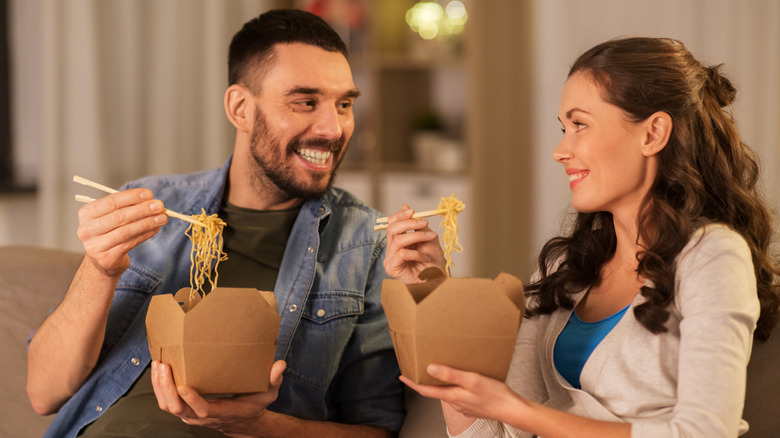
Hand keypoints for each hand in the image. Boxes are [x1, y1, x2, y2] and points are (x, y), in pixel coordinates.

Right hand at [76, 188, 167, 276]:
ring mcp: (95, 246)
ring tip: (163, 217)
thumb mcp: (111, 216)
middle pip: (118, 217)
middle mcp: (87, 229)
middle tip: (159, 205)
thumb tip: (150, 200)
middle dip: (142, 209)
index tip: (149, 194)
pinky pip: (131, 243)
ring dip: (147, 223)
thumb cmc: (109, 231)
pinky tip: (156, 228)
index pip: (110, 202)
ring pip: (126, 231)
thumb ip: (126, 206)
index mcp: (86, 213)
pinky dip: (146, 234)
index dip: (131, 197)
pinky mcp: (107, 258)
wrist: (102, 260)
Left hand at [151, 360, 285, 435]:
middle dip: (166, 388)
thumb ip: (273, 380)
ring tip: (157, 364)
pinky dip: (159, 387)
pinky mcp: (185, 410)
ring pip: (167, 406)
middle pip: (177, 408)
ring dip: (159, 387)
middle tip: (163, 366)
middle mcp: (202, 417)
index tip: (182, 384)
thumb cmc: (255, 403)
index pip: (203, 411)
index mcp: (222, 412)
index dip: (191, 400)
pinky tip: (158, 370)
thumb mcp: (268, 393)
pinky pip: (166, 402)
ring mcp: (191, 415)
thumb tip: (280, 365)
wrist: (243, 421)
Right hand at [383, 204, 446, 282]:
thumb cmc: (433, 264)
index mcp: (397, 243)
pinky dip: (417, 254)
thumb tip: (405, 206)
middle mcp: (391, 251)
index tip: (412, 211)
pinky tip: (426, 259)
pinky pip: (402, 254)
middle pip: (392, 230)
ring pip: (398, 241)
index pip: (391, 224)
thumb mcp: (428, 239)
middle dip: (409, 223)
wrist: (438, 282)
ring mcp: (390, 260)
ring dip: (417, 236)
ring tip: (431, 238)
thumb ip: (418, 225)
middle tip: (425, 223)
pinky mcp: (392, 269)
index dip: (400, 216)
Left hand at [400, 364, 524, 424]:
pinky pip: (458, 394)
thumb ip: (451, 375)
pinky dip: (454, 385)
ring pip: (447, 392)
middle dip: (426, 380)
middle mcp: (455, 402)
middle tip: (419, 368)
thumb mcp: (472, 380)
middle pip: (435, 391)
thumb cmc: (494, 394)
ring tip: (439, 369)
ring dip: (440, 382)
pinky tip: (460, 378)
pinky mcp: (473, 404)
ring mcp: (464, 405)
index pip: (425, 390)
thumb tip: (429, 369)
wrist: (513, 409)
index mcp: (452, 396)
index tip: (402, 375)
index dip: (412, 382)